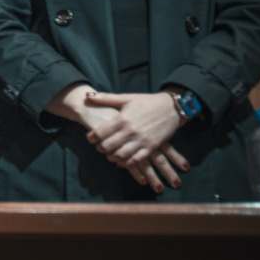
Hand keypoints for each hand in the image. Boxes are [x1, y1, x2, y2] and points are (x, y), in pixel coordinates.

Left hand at [47, 84, 187, 193]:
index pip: (100, 133)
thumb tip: (87, 96)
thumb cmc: (147, 102)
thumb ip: (106, 98)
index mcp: (123, 119)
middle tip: (98, 146)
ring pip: (120, 155)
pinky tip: (122, 160)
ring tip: (109, 153)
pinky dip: (126, 163)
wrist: (172, 108)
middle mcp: (131, 131)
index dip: (91, 137)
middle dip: (100, 148)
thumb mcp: (126, 98)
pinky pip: (135, 160)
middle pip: (108, 146)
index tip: (90, 138)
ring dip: (111, 157)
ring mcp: (141, 141)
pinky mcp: (151, 147)